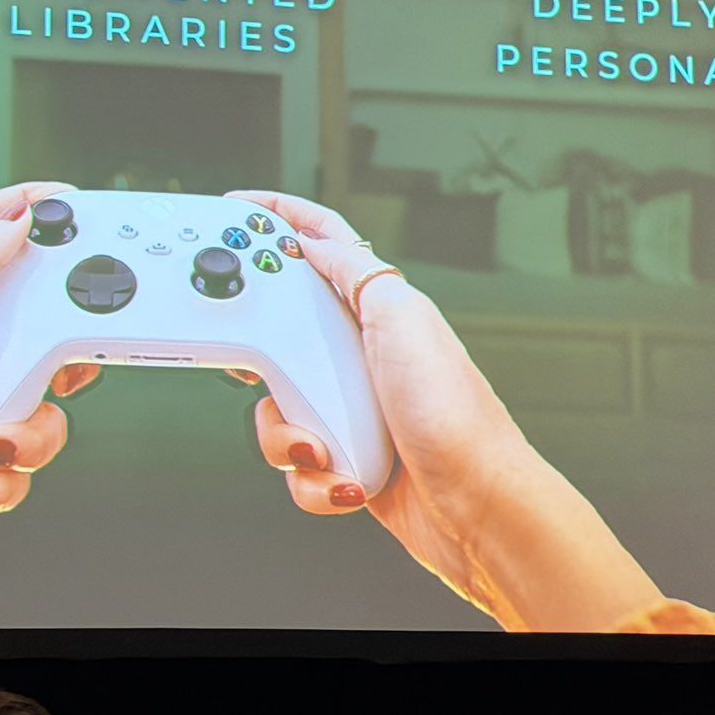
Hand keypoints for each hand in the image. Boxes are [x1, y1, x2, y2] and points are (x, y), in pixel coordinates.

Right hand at [228, 189, 666, 632]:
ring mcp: (350, 408)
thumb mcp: (401, 318)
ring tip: (321, 445)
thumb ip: (354, 272)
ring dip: (286, 434)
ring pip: (276, 407)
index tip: (236, 207)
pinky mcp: (346, 457)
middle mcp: (361, 355)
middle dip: (258, 358)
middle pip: (279, 332)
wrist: (477, 507)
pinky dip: (313, 477)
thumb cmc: (453, 415)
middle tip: (253, 369)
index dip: (280, 218)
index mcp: (376, 309)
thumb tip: (315, 239)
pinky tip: (345, 477)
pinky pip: (297, 464)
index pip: (323, 244)